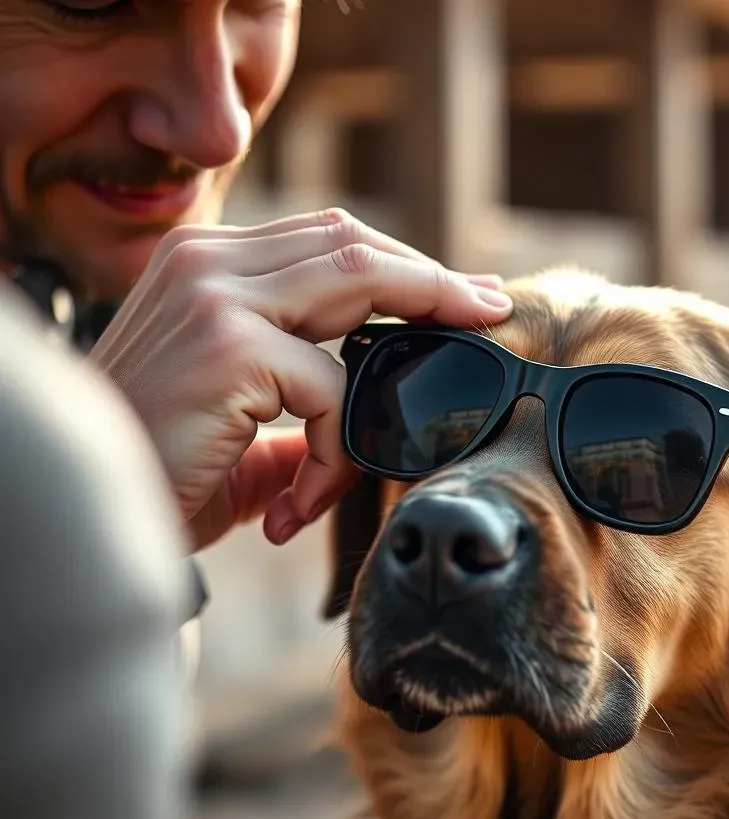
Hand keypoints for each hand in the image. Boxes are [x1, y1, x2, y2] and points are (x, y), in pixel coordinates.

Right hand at [88, 208, 512, 550]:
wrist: (86, 516)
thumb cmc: (162, 471)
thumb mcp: (241, 423)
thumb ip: (299, 400)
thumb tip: (365, 411)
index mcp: (208, 265)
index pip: (327, 239)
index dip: (404, 264)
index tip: (464, 296)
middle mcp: (207, 260)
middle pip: (353, 243)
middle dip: (434, 280)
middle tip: (489, 310)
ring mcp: (216, 295)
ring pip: (360, 285)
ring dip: (411, 346)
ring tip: (424, 409)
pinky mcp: (228, 346)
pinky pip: (334, 391)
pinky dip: (338, 452)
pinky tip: (300, 504)